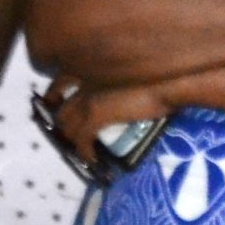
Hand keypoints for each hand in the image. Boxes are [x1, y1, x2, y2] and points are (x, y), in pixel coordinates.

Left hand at [42, 71, 208, 165]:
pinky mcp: (96, 114)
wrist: (170, 82)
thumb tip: (119, 93)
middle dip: (62, 125)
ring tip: (83, 150)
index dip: (54, 96)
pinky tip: (93, 159)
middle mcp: (83, 78)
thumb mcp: (132, 72)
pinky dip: (85, 152)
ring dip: (73, 141)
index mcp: (91, 65)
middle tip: (71, 136)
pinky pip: (81, 139)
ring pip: (66, 125)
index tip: (56, 105)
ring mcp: (87, 96)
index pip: (60, 82)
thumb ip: (117, 79)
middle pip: (60, 108)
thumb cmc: (163, 74)